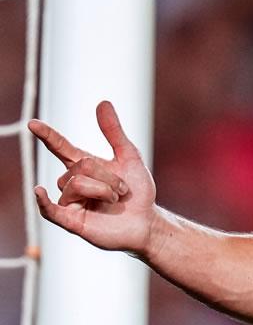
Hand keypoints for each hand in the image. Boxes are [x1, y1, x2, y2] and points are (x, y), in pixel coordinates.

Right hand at [29, 100, 156, 253]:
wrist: (147, 221)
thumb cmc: (138, 192)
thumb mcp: (129, 157)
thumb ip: (114, 132)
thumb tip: (103, 102)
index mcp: (84, 166)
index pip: (60, 147)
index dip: (48, 135)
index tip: (33, 124)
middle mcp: (73, 182)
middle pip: (80, 166)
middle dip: (108, 176)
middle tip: (122, 190)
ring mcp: (70, 202)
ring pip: (76, 185)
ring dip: (103, 190)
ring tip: (115, 200)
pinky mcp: (71, 221)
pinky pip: (50, 210)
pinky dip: (43, 201)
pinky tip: (38, 191)